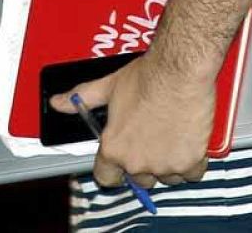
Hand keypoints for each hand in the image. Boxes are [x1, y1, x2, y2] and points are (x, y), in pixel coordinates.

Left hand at [50, 55, 213, 190]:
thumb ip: (82, 99)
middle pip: (140, 179)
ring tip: (169, 135)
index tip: (120, 163)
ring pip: (167, 177)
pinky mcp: (189, 162)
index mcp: (113, 148)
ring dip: (169, 163)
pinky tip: (188, 140)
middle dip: (144, 163)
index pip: (106, 178)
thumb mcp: (107, 87)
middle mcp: (137, 162)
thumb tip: (58, 103)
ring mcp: (164, 165)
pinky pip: (192, 174)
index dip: (113, 170)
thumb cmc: (146, 78)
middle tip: (150, 139)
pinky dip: (192, 161)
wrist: (178, 72)